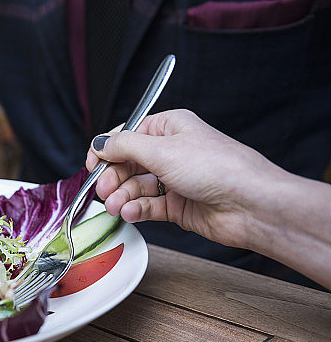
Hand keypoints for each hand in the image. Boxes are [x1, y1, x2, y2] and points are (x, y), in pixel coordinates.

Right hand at [85, 109, 290, 249]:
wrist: (250, 205)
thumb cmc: (218, 168)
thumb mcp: (162, 150)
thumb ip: (124, 146)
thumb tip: (99, 143)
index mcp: (169, 128)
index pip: (126, 136)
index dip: (105, 151)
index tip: (91, 166)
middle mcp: (171, 152)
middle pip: (127, 164)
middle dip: (112, 178)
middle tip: (103, 191)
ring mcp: (174, 179)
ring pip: (135, 187)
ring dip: (122, 197)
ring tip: (117, 207)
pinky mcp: (177, 205)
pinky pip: (147, 206)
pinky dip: (136, 210)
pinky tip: (131, 213)